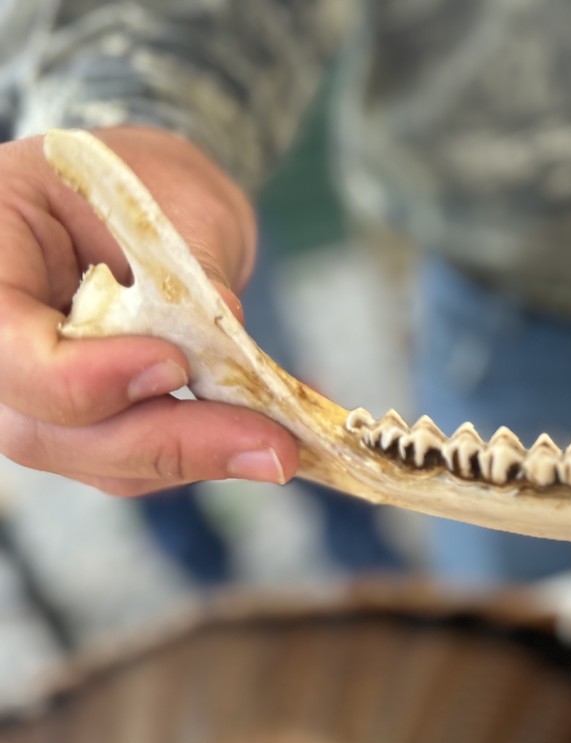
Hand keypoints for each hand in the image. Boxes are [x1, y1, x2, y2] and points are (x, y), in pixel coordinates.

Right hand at [0, 126, 297, 494]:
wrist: (158, 201)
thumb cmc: (155, 185)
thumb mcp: (175, 205)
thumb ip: (191, 274)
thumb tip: (228, 337)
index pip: (4, 346)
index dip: (81, 376)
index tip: (172, 366)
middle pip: (40, 427)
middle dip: (161, 440)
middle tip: (268, 445)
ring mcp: (25, 389)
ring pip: (87, 456)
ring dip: (187, 458)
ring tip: (276, 447)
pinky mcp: (78, 421)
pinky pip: (124, 462)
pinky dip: (193, 456)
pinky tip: (256, 444)